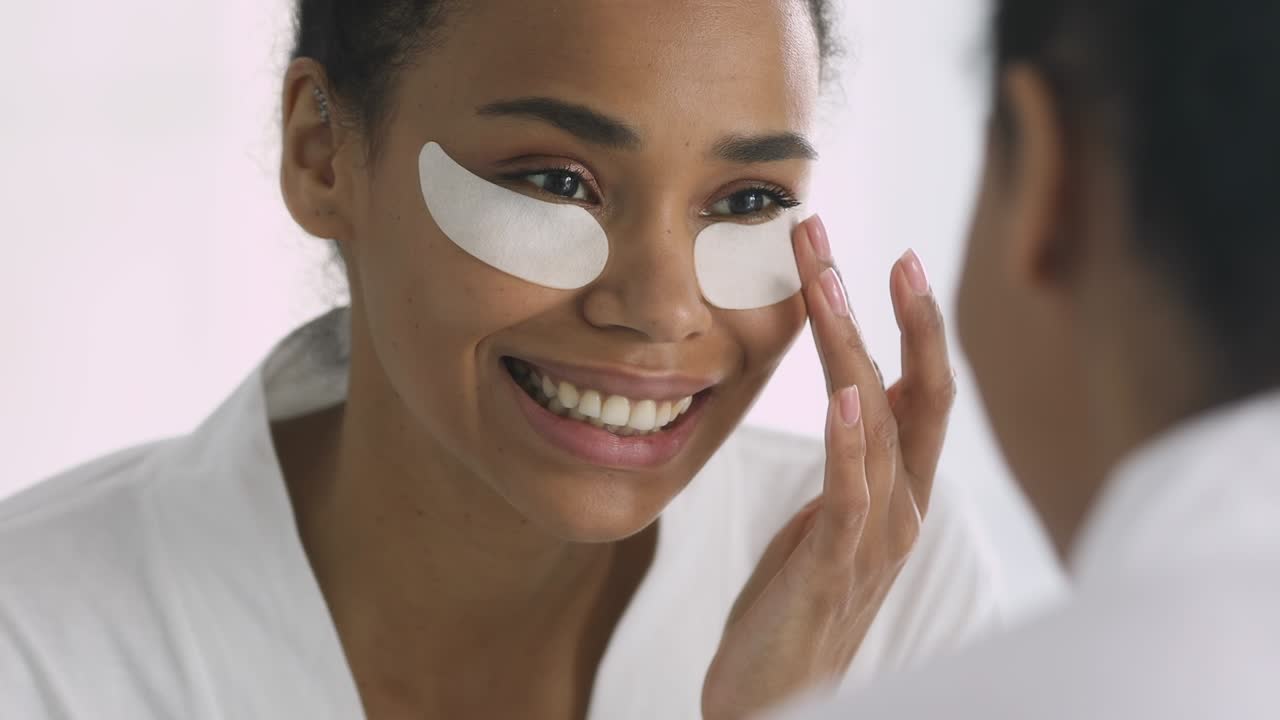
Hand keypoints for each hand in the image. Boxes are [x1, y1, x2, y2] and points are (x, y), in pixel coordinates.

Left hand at [701, 216, 956, 719]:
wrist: (774, 697)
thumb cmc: (797, 604)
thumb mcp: (828, 517)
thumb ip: (852, 464)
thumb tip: (856, 398)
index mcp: (899, 490)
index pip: (916, 390)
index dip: (911, 323)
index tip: (886, 257)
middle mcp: (903, 506)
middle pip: (912, 392)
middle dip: (892, 312)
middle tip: (861, 245)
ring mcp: (876, 538)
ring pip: (875, 424)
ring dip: (851, 347)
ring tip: (829, 282)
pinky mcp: (836, 568)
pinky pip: (849, 496)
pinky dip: (849, 442)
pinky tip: (843, 395)